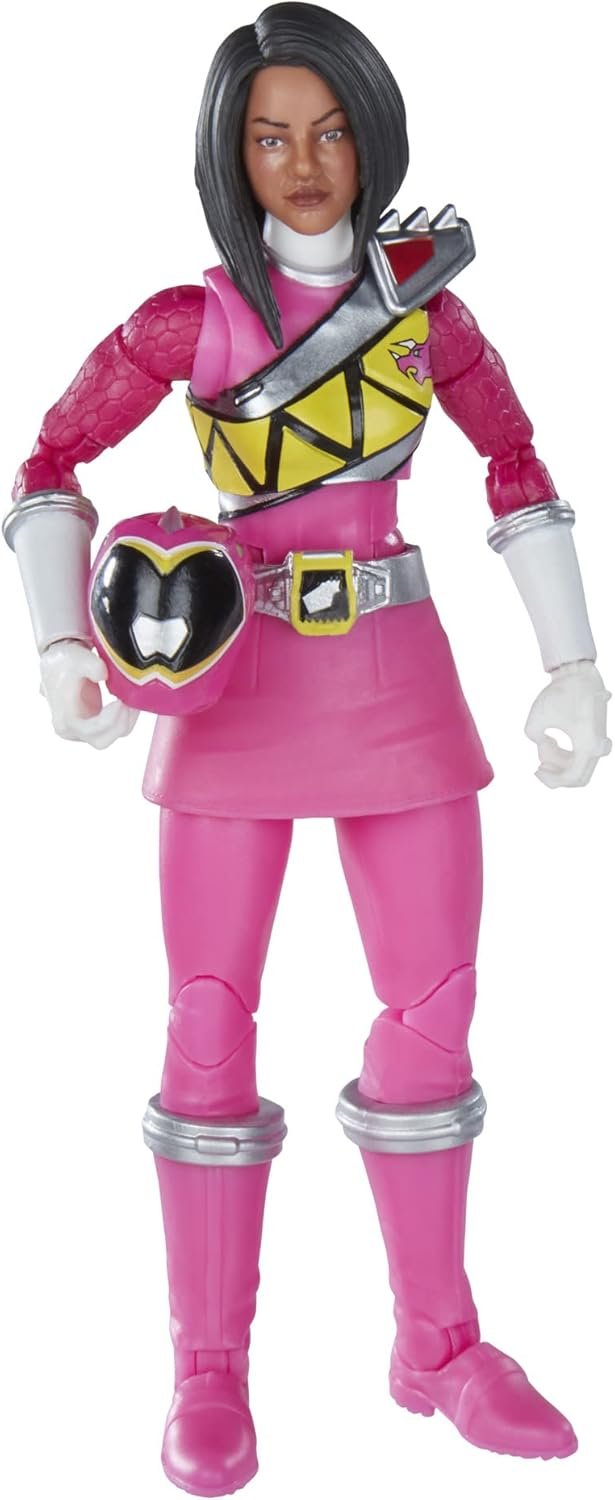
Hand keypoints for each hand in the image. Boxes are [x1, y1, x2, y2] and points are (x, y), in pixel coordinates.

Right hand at [40, 640, 138, 748]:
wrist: (62, 661)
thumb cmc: (68, 662)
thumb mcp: (78, 659)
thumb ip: (91, 666)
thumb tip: (103, 674)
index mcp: (64, 720)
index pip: (90, 731)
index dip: (110, 720)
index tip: (122, 702)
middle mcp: (72, 731)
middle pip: (102, 740)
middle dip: (120, 724)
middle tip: (130, 704)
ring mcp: (84, 731)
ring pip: (111, 735)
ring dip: (126, 720)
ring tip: (132, 699)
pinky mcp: (95, 725)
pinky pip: (115, 729)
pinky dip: (125, 717)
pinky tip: (130, 701)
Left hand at [525, 661, 610, 787]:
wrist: (578, 672)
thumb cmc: (559, 693)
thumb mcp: (535, 718)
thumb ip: (534, 738)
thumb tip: (543, 742)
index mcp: (588, 746)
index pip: (572, 778)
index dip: (551, 781)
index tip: (536, 769)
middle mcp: (598, 746)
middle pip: (578, 777)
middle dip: (556, 773)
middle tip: (540, 763)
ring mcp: (598, 740)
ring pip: (578, 766)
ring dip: (558, 761)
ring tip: (544, 741)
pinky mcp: (594, 735)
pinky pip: (580, 754)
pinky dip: (564, 753)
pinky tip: (550, 738)